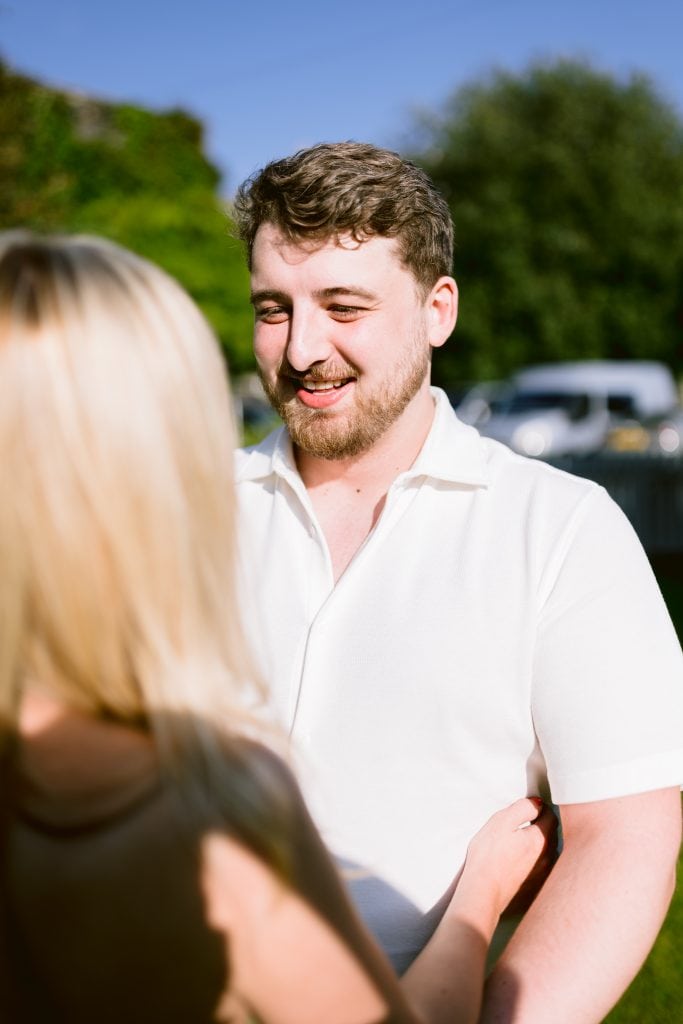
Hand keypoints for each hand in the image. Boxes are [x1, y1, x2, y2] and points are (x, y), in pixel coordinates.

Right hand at [452, 798, 556, 929]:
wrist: (483, 892)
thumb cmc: (489, 855)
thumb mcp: (502, 821)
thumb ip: (523, 808)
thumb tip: (538, 803)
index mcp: (541, 839)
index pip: (551, 816)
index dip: (541, 808)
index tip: (530, 806)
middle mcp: (548, 857)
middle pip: (552, 834)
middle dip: (543, 825)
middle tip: (527, 820)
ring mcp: (543, 874)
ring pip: (548, 851)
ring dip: (540, 843)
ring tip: (522, 840)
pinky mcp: (535, 887)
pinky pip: (542, 867)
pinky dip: (536, 860)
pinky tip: (520, 860)